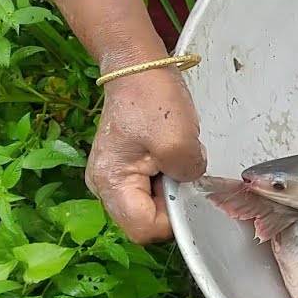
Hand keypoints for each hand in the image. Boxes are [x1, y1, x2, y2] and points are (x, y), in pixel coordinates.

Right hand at [86, 68, 205, 243]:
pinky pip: (152, 188)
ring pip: (151, 206)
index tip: (187, 191)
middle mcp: (105, 187)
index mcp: (110, 183)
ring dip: (172, 189)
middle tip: (182, 170)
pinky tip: (172, 157)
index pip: (143, 229)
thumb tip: (191, 186)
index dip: (172, 219)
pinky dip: (168, 178)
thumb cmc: (152, 99)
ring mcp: (115, 178)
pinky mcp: (126, 168)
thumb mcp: (179, 141)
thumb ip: (188, 175)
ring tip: (176, 159)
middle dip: (172, 203)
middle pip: (146, 221)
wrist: (138, 68)